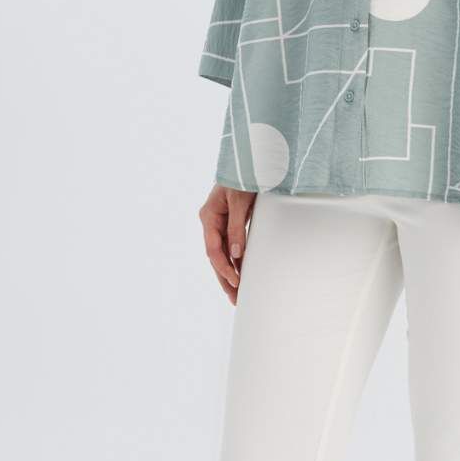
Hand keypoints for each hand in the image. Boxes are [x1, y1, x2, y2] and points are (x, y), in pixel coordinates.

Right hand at [200, 184, 255, 304]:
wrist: (250, 161)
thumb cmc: (242, 177)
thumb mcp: (240, 202)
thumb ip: (236, 228)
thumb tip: (236, 255)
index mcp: (208, 216)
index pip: (213, 249)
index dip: (224, 267)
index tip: (236, 281)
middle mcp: (211, 222)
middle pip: (216, 257)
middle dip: (225, 279)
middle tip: (235, 299)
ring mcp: (219, 223)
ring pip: (222, 254)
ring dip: (230, 273)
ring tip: (237, 294)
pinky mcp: (230, 223)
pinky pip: (231, 247)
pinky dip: (236, 261)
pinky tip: (241, 273)